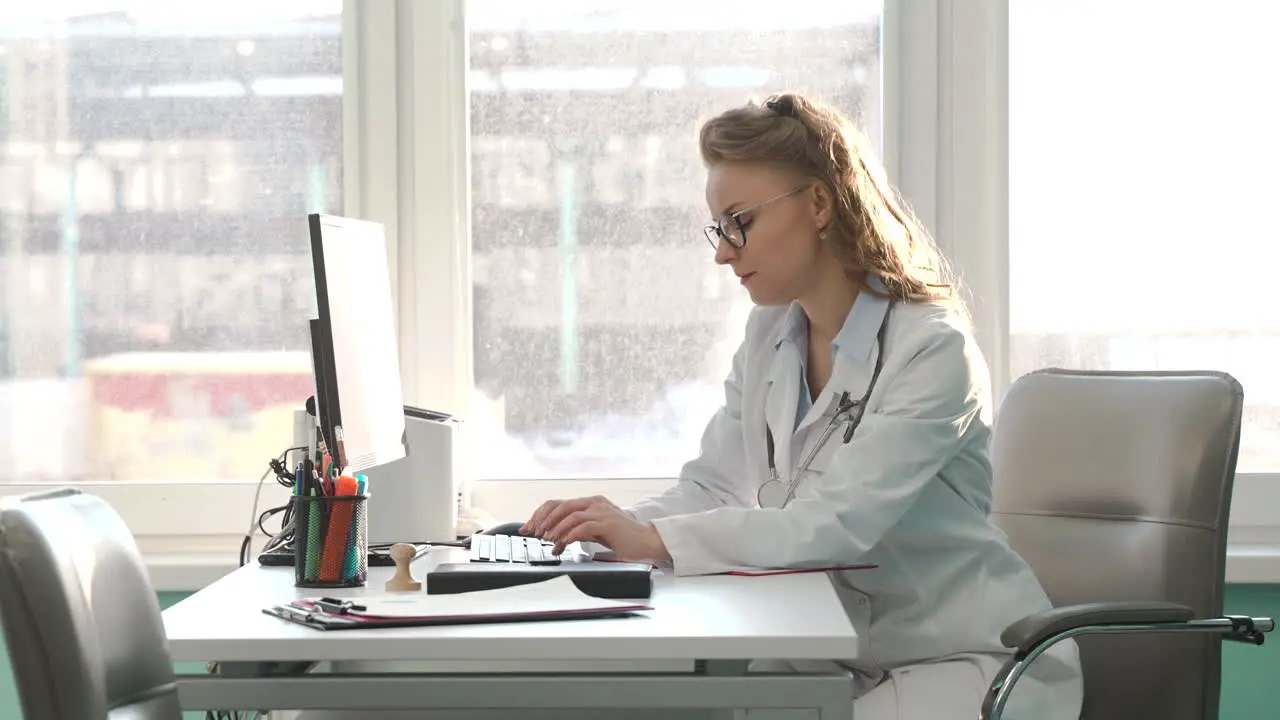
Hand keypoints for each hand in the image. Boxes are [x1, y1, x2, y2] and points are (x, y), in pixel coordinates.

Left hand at [522, 495, 670, 561]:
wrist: (646, 541)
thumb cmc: (622, 537)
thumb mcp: (595, 530)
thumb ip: (577, 529)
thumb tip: (555, 537)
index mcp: (590, 502)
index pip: (558, 503)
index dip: (540, 514)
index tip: (528, 527)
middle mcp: (594, 503)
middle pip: (559, 506)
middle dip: (542, 521)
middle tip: (533, 534)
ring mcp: (601, 511)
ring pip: (568, 515)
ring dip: (554, 529)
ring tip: (547, 541)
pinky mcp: (606, 523)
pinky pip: (581, 527)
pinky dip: (567, 537)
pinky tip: (561, 546)